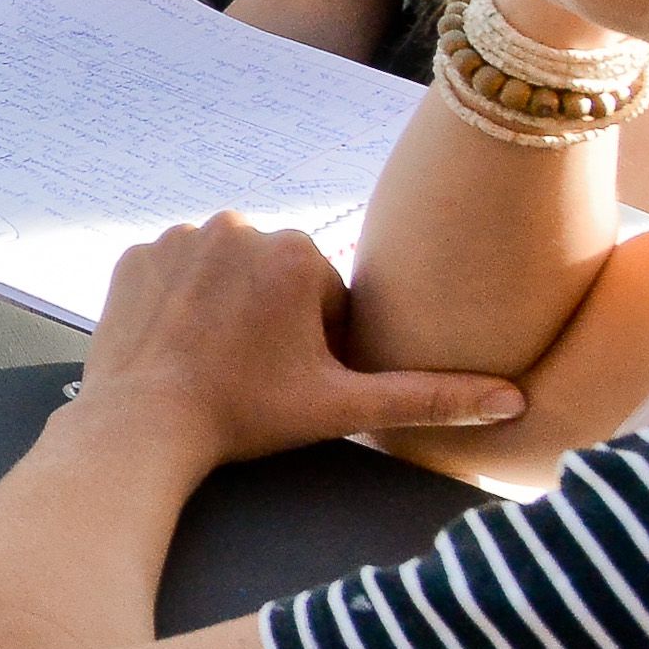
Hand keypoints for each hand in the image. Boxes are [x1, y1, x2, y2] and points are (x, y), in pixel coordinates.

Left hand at [68, 216, 524, 470]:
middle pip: (277, 280)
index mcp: (296, 251)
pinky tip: (180, 345)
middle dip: (276, 324)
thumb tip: (512, 398)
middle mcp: (237, 225)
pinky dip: (182, 306)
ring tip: (217, 361)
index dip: (319, 346)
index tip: (290, 377)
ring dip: (230, 311)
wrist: (144, 423)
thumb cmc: (247, 415)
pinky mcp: (136, 254)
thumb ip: (430, 397)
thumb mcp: (344, 406)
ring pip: (228, 276)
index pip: (328, 298)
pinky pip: (176, 275)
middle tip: (253, 374)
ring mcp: (179, 236)